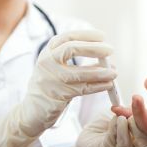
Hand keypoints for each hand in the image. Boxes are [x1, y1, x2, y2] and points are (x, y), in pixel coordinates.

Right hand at [0, 29, 115, 146]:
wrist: (32, 110)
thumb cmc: (50, 85)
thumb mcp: (56, 65)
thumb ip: (74, 58)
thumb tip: (105, 54)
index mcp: (48, 52)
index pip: (68, 37)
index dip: (87, 35)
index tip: (102, 36)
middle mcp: (47, 62)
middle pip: (71, 49)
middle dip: (94, 48)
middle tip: (110, 50)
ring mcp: (51, 79)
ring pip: (79, 73)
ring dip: (100, 72)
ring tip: (114, 72)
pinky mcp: (58, 95)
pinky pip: (82, 89)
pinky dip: (98, 86)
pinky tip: (108, 85)